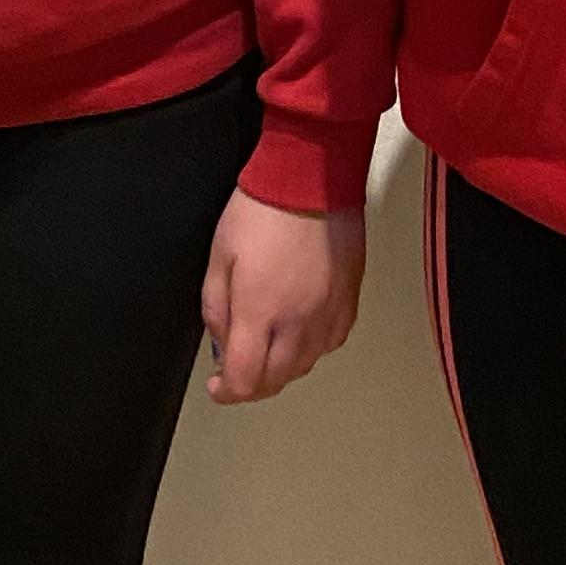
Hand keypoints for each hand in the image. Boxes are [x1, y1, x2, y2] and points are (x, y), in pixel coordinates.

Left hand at [201, 191, 366, 401]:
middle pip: (277, 380)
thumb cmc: (263, 206)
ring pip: (306, 365)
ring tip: (268, 351)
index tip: (218, 385)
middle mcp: (298, 318)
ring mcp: (328, 309)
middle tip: (239, 371)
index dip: (226, 392)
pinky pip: (333, 341)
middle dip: (252, 384)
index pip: (244, 379)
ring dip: (283, 369)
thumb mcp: (220, 255)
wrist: (312, 172)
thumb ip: (215, 307)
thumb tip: (222, 341)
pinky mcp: (350, 295)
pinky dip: (313, 347)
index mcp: (260, 309)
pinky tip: (301, 332)